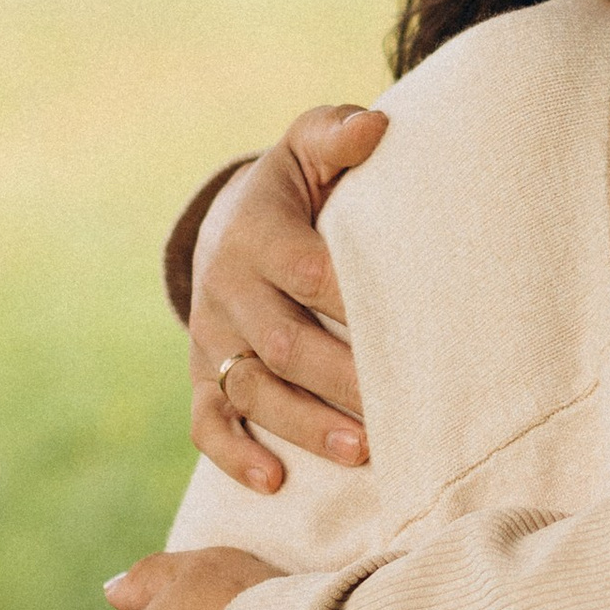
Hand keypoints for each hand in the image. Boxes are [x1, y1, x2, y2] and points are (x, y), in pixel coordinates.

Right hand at [188, 104, 387, 489]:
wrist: (231, 222)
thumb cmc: (298, 187)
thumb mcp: (310, 148)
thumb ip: (338, 134)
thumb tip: (374, 126)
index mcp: (255, 230)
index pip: (304, 269)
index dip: (350, 298)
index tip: (407, 322)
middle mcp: (226, 288)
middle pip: (283, 343)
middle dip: (340, 378)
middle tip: (398, 408)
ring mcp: (212, 338)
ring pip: (252, 390)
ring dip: (305, 425)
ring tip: (362, 451)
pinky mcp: (203, 376)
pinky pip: (208, 422)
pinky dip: (235, 456)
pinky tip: (274, 482)